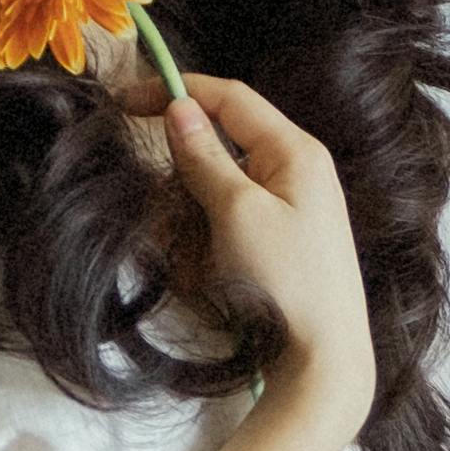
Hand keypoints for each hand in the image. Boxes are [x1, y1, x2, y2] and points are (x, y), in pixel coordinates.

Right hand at [162, 73, 374, 434]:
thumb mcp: (237, 212)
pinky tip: (213, 279)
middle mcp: (298, 171)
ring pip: (217, 191)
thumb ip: (206, 157)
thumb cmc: (287, 281)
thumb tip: (180, 108)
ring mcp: (290, 209)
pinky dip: (209, 245)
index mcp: (296, 151)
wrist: (324, 359)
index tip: (126, 99)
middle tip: (170, 219)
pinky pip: (228, 226)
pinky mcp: (279, 243)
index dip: (178, 91)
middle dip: (185, 180)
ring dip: (194, 220)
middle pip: (220, 147)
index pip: (230, 98)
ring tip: (201, 265)